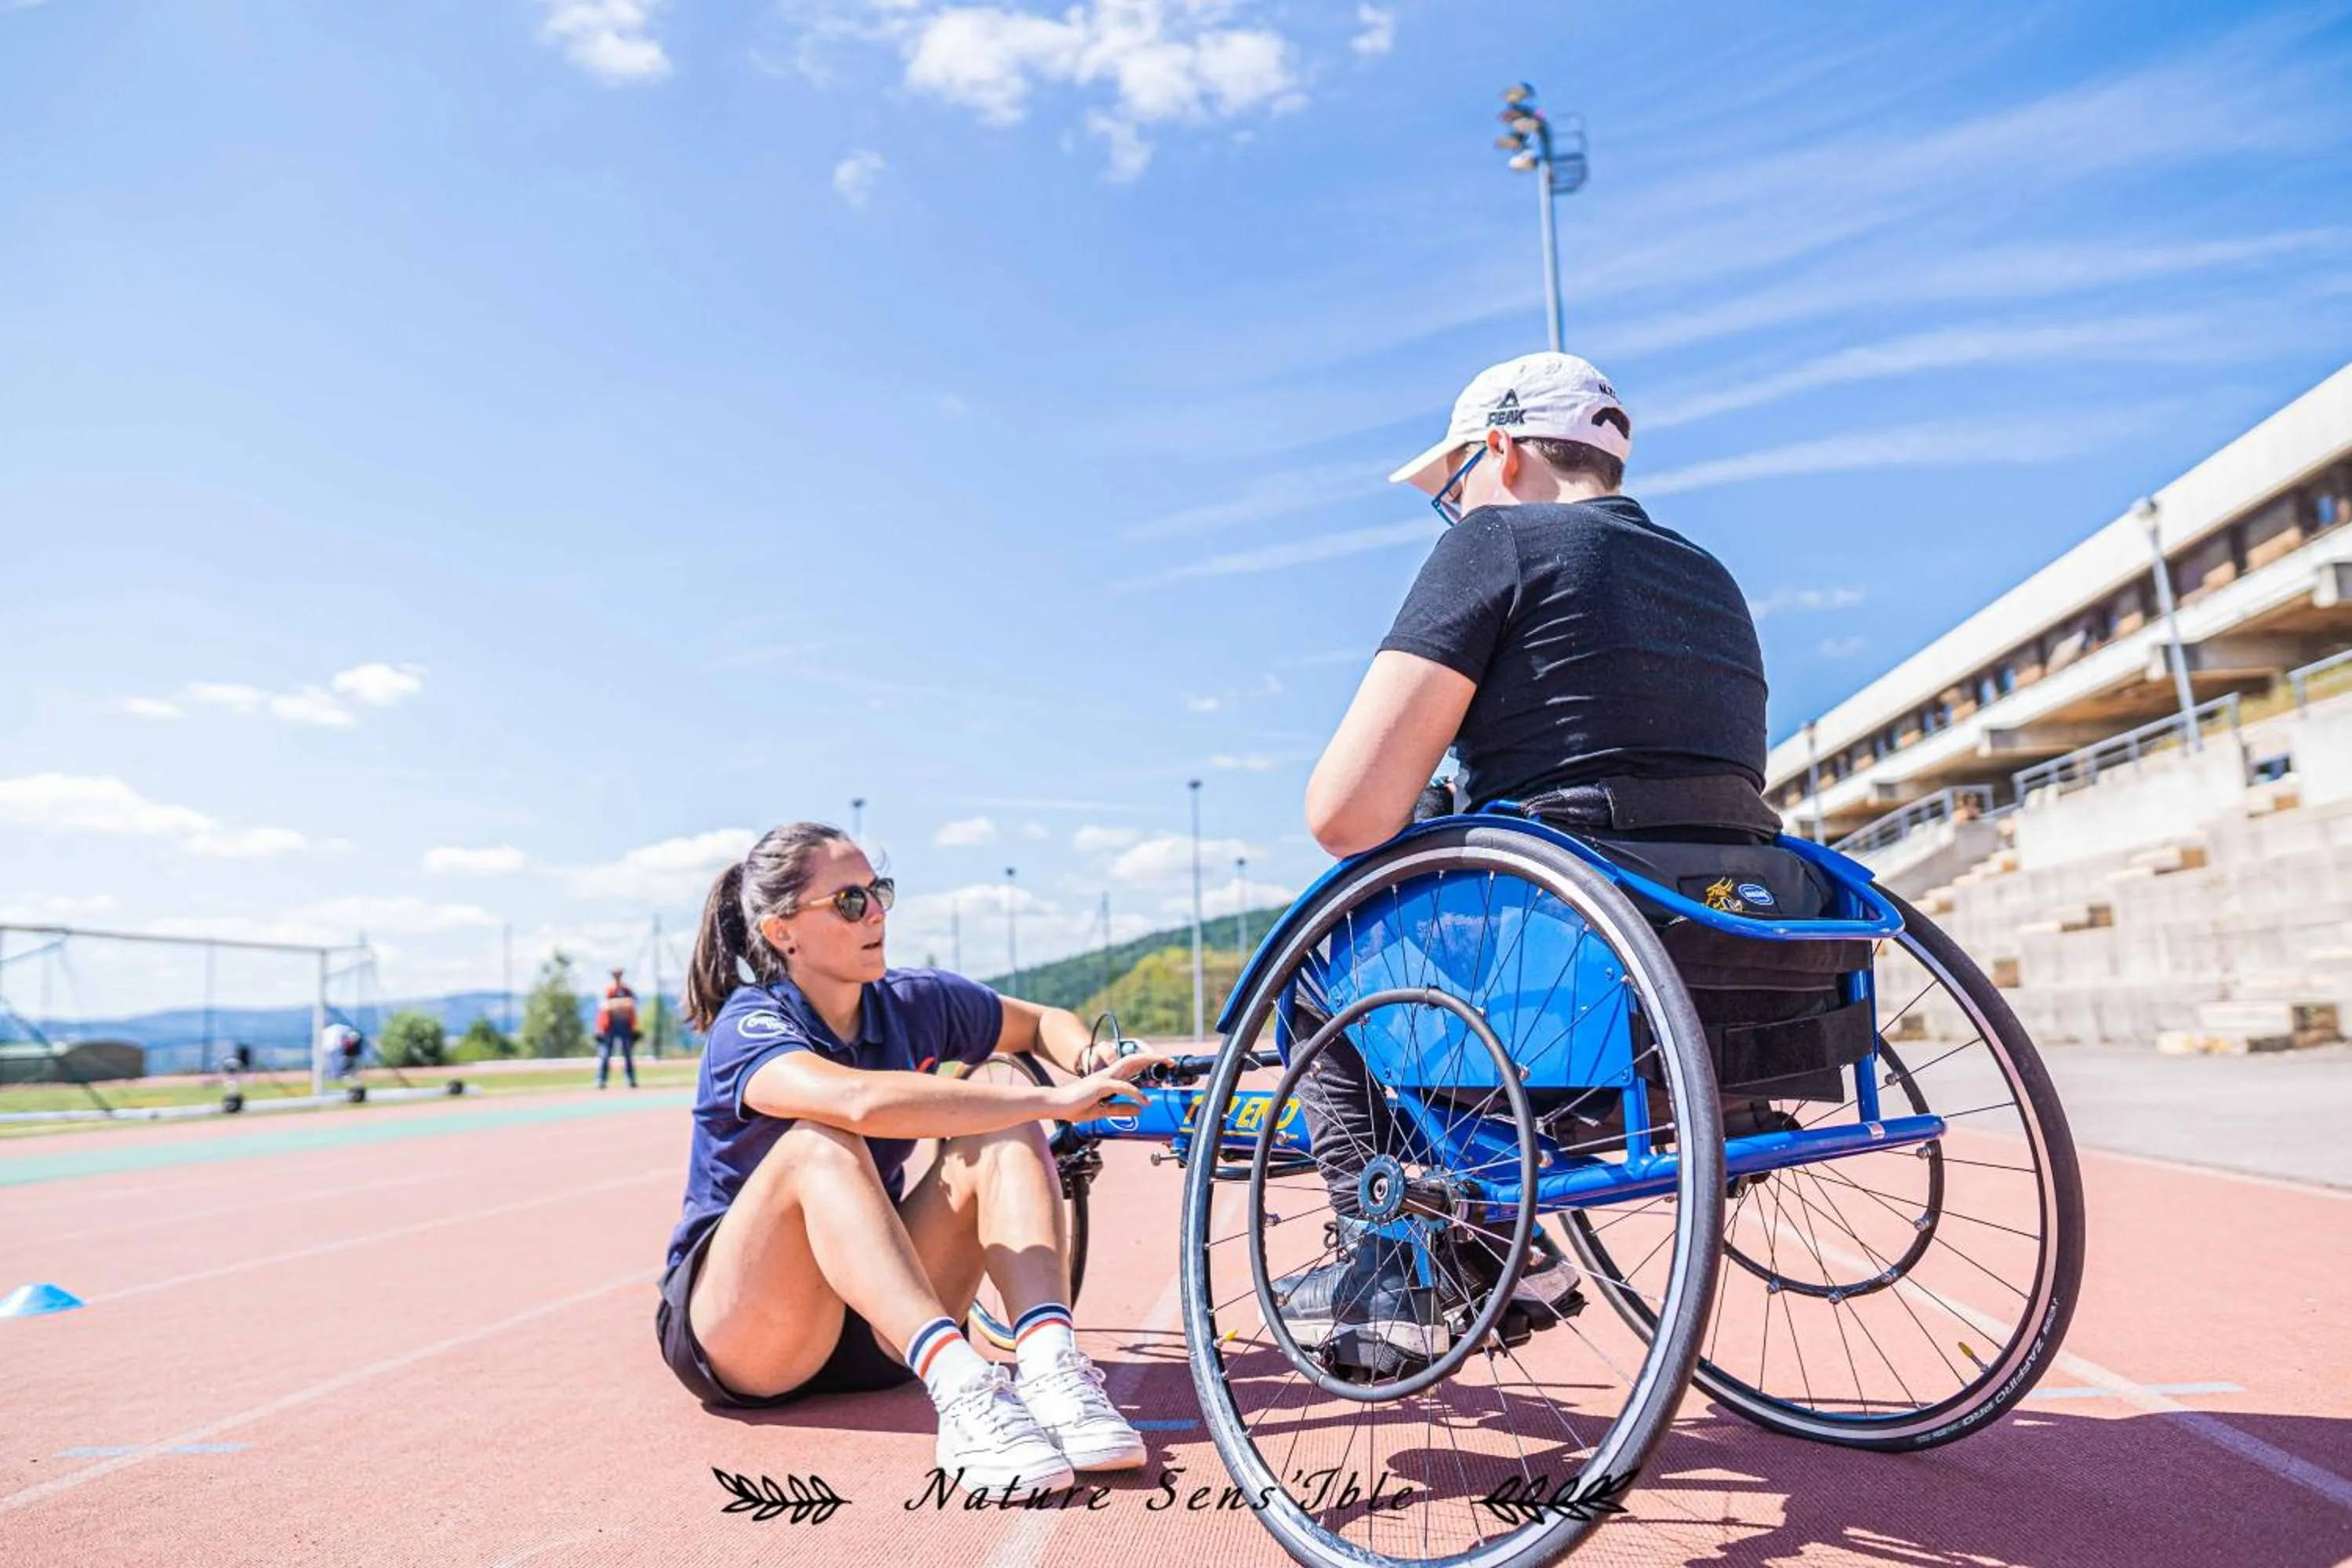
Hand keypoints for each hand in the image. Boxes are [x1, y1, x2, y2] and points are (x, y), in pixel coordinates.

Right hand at [1045, 1049, 1169, 1118]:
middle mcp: (1108, 1074)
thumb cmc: (1075, 1107)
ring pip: (1130, 1064)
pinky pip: (1122, 1087)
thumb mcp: (1103, 1111)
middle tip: (1170, 1061)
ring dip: (1148, 1062)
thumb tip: (1140, 1110)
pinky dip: (1136, 1093)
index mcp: (1109, 1078)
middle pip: (1134, 1059)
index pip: (1131, 1066)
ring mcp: (1104, 1078)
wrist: (1056, 1105)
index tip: (1163, 1066)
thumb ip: (1121, 1109)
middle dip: (1153, 1057)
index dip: (1147, 1063)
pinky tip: (1144, 1102)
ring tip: (1164, 1064)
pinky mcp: (1100, 1086)